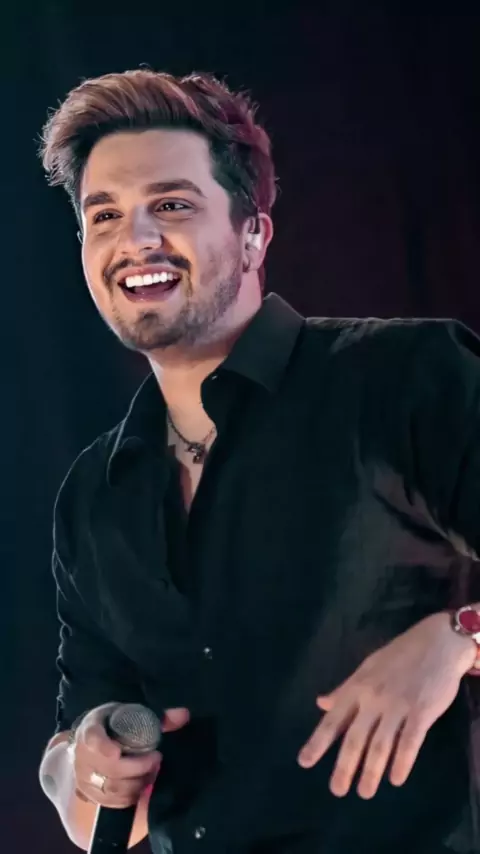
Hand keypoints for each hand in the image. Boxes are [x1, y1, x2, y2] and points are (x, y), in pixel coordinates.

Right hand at [71, 703, 189, 806]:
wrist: (86, 747)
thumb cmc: (113, 727)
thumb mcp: (130, 715)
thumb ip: (158, 718)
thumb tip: (184, 714)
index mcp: (92, 728)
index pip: (92, 737)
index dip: (102, 746)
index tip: (115, 753)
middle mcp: (83, 754)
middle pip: (110, 768)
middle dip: (137, 766)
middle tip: (156, 758)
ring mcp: (84, 777)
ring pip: (113, 787)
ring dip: (137, 781)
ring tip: (152, 770)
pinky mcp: (91, 795)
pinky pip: (113, 801)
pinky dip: (131, 795)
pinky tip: (143, 784)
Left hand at [298, 612, 475, 799]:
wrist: (437, 642)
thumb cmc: (399, 656)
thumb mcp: (367, 668)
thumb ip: (344, 689)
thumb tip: (321, 703)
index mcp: (357, 687)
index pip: (333, 719)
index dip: (317, 742)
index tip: (304, 762)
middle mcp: (373, 698)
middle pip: (355, 738)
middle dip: (344, 766)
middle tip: (337, 791)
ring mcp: (398, 705)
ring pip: (380, 744)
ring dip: (371, 771)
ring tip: (365, 792)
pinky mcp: (422, 711)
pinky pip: (410, 741)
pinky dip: (402, 762)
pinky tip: (396, 779)